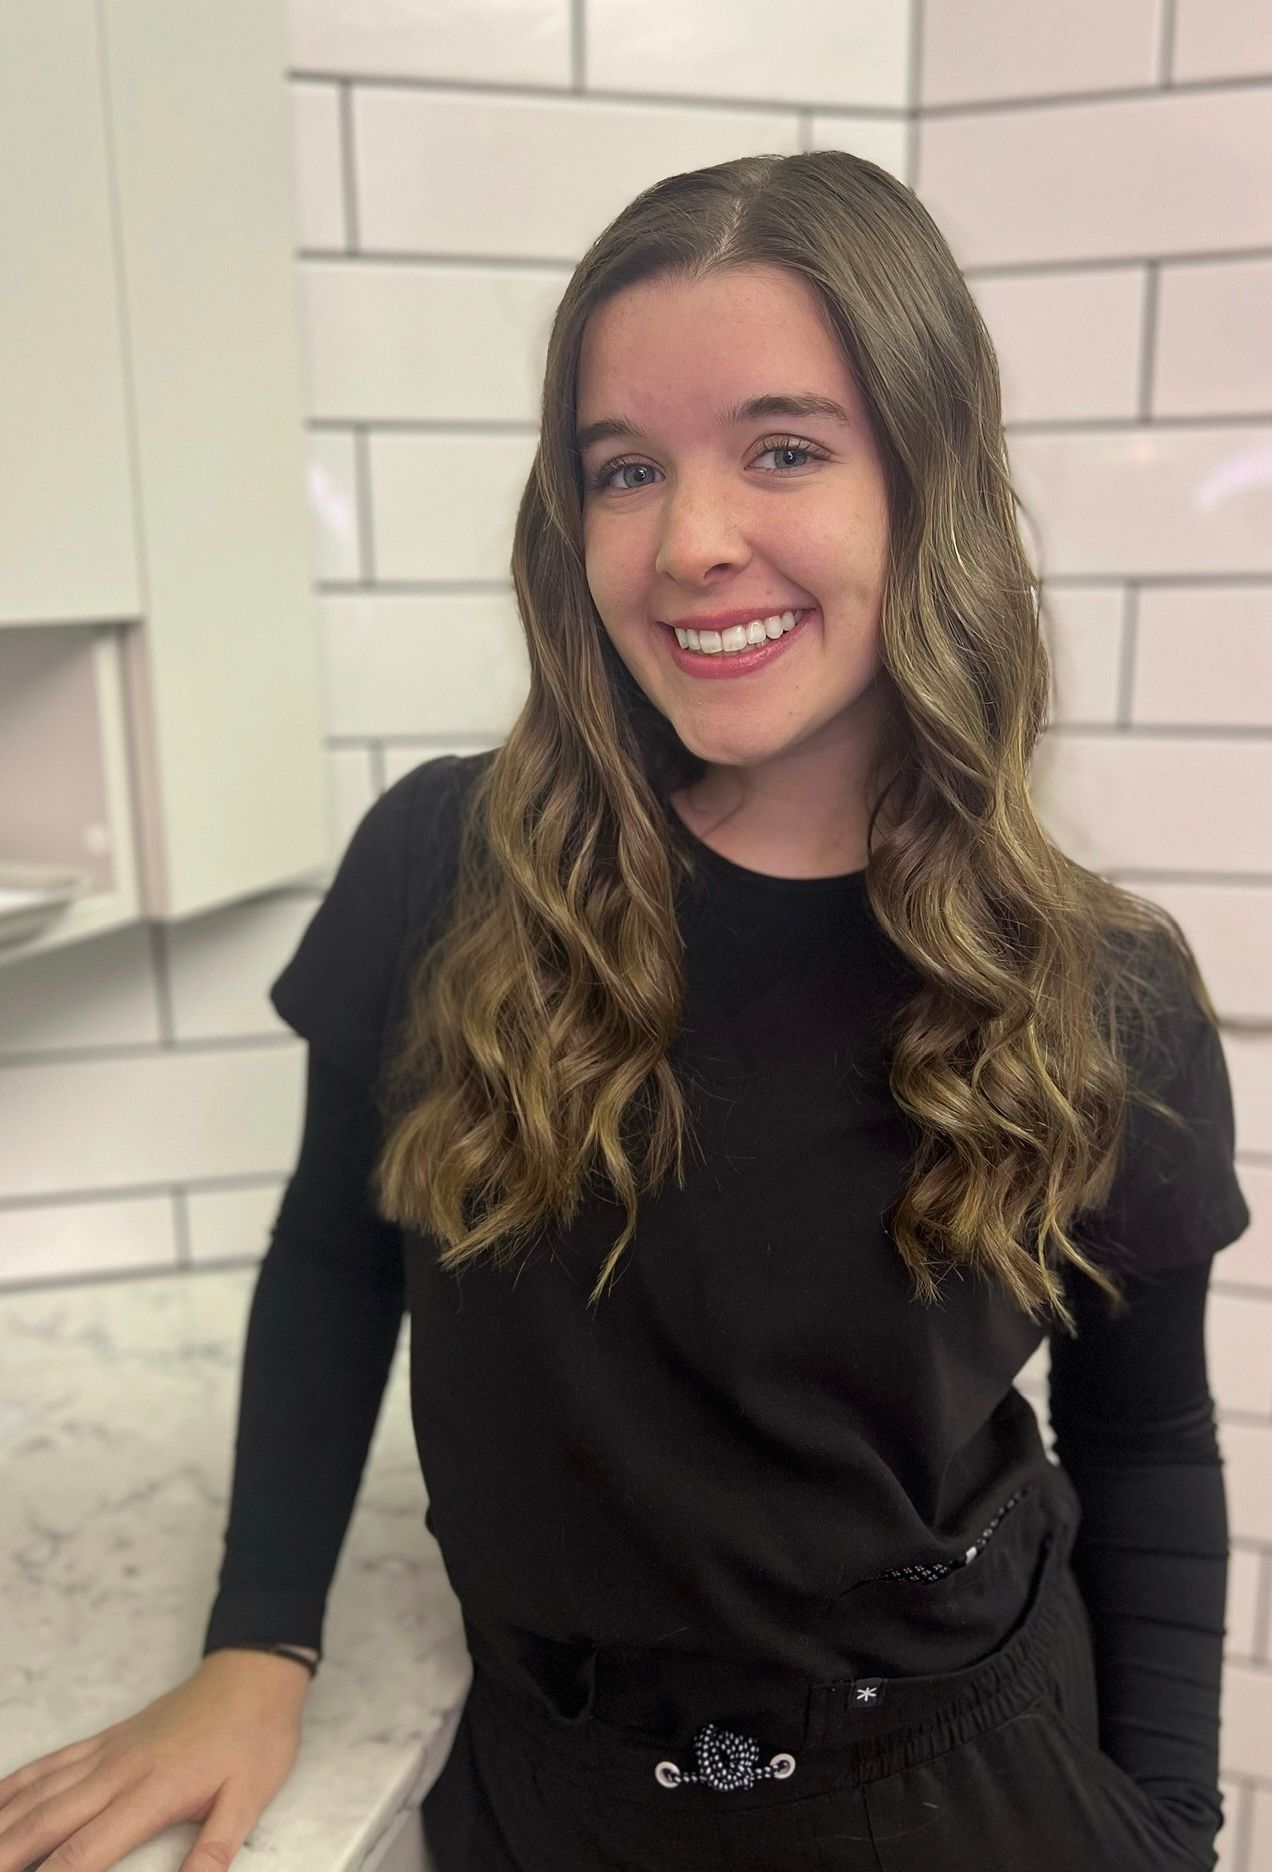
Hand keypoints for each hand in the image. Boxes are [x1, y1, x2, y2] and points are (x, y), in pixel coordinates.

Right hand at [0, 1649, 311, 1871]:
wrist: (253, 1673)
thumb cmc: (255, 1737)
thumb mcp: (249, 1797)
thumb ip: (214, 1849)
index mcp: (151, 1792)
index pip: (85, 1852)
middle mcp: (117, 1772)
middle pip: (45, 1824)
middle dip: (7, 1857)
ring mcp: (106, 1753)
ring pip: (38, 1794)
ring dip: (2, 1825)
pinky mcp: (105, 1740)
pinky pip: (50, 1764)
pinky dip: (14, 1785)